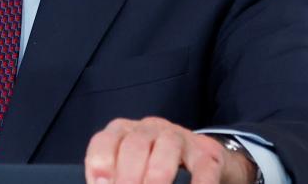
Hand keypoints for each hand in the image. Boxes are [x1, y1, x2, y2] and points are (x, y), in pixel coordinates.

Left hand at [84, 117, 257, 183]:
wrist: (204, 160)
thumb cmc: (155, 166)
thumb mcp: (132, 168)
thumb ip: (118, 177)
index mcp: (125, 132)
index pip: (106, 140)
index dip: (100, 163)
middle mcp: (150, 128)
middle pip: (135, 144)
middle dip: (127, 175)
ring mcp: (180, 137)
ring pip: (168, 146)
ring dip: (157, 175)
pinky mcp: (207, 153)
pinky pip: (203, 166)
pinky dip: (198, 183)